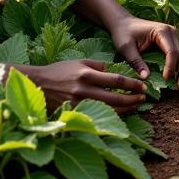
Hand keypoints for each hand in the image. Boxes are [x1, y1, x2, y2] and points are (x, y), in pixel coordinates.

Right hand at [24, 59, 146, 112]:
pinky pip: (93, 117)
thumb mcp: (80, 62)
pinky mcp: (70, 114)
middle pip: (114, 97)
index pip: (116, 80)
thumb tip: (113, 71)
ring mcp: (76, 103)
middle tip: (143, 98)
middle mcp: (83, 89)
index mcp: (87, 74)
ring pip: (106, 110)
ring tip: (135, 106)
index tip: (142, 86)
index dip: (132, 84)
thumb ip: (98, 66)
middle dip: (132, 99)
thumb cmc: (60, 71)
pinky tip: (118, 116)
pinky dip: (107, 117)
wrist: (35, 83)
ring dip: (124, 109)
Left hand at [107, 14, 178, 90]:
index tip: (165, 79)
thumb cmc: (123, 33)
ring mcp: (173, 37)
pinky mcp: (172, 42)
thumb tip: (146, 78)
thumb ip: (136, 62)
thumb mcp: (126, 48)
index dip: (170, 66)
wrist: (123, 23)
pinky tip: (177, 78)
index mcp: (162, 31)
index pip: (172, 51)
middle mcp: (172, 32)